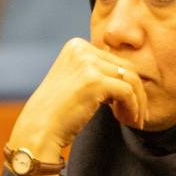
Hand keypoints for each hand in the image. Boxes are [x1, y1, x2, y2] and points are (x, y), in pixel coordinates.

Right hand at [8, 38, 148, 160]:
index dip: (125, 83)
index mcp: (76, 45)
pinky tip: (126, 121)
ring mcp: (88, 63)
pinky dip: (133, 108)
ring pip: (131, 80)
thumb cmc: (57, 111)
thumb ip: (96, 71)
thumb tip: (129, 74)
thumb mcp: (75, 80)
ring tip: (132, 121)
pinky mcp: (95, 81)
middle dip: (136, 93)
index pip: (115, 60)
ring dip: (137, 103)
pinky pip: (128, 92)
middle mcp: (82, 49)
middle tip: (135, 115)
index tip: (125, 105)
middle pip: (126, 68)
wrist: (39, 129)